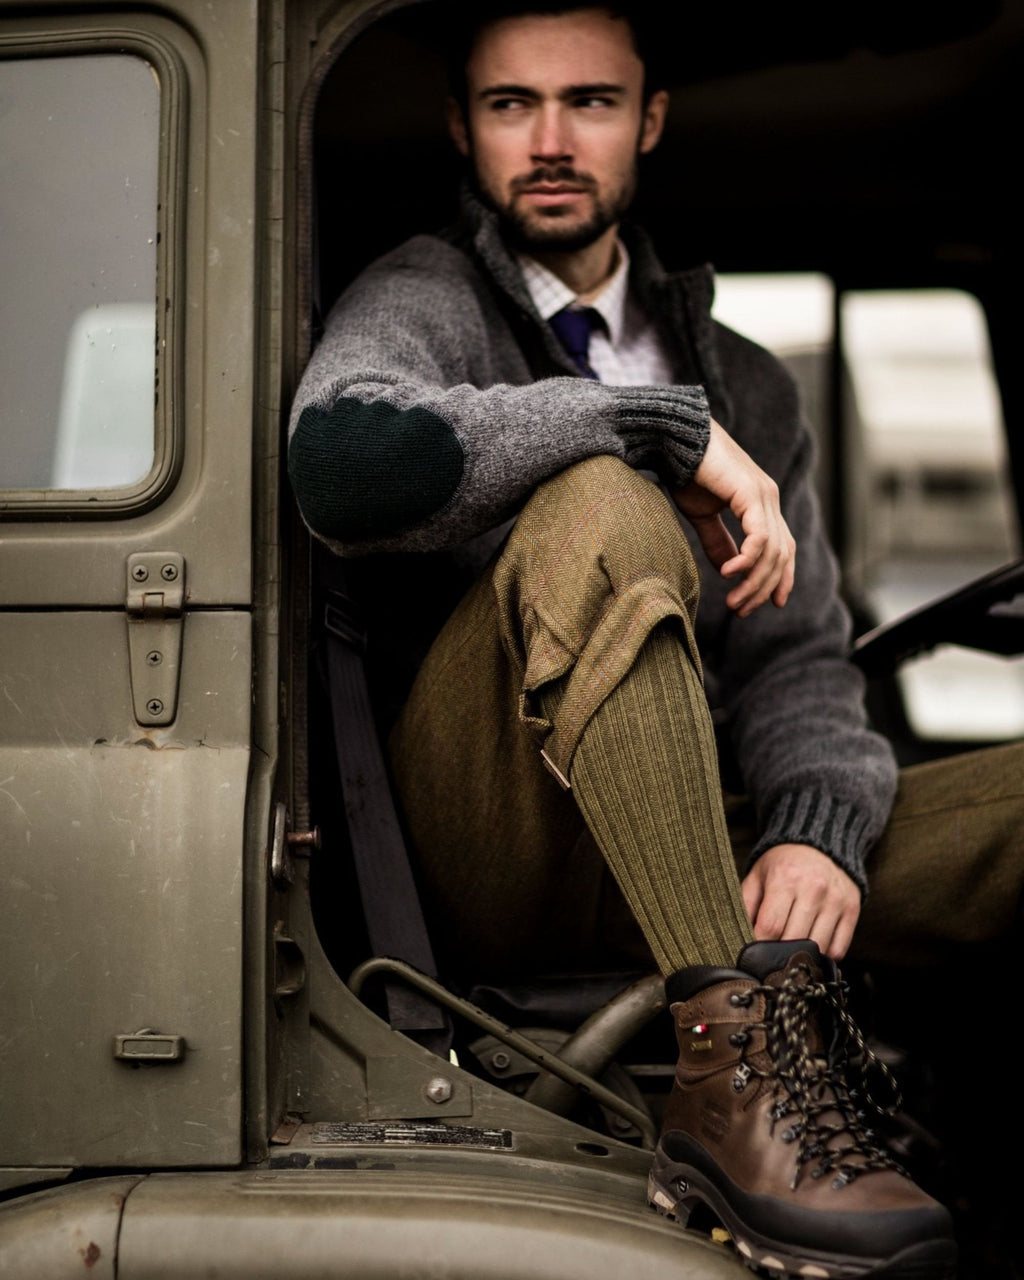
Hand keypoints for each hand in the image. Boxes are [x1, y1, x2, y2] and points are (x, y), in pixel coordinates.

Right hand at [670, 419, 795, 616]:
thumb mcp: (703, 515)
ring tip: (733, 602)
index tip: (771, 604)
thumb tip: (728, 568)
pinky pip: (759, 538)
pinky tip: (729, 574)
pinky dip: (746, 560)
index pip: (783, 547)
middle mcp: (769, 498)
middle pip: (781, 555)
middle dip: (763, 588)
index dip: (782, 577)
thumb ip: (718, 541)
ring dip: (753, 582)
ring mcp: (764, 495)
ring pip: (772, 551)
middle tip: (740, 611)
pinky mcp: (751, 493)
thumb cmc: (687, 472)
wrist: (675, 439)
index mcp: (762, 503)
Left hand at [741, 843, 860, 960]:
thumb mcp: (757, 877)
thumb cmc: (782, 865)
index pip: (771, 926)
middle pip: (794, 939)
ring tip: (791, 951)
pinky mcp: (852, 909)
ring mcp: (836, 900)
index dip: (759, 944)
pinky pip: (838, 948)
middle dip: (779, 952)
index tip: (754, 952)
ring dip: (802, 955)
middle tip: (771, 955)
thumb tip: (739, 936)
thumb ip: (745, 905)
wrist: (818, 845)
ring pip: (818, 947)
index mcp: (785, 878)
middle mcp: (814, 888)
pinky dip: (824, 955)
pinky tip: (812, 946)